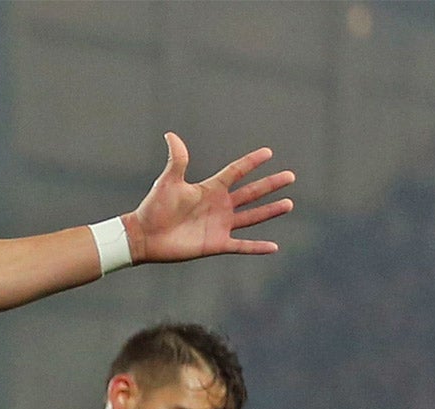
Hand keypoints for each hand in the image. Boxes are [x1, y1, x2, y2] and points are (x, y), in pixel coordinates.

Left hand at [124, 133, 294, 262]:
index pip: (236, 171)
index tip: (268, 153)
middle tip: (290, 176)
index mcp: (210, 188)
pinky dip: (257, 247)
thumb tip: (171, 134)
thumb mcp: (168, 181)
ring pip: (251, 216)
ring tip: (289, 203)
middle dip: (270, 185)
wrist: (144, 236)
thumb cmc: (154, 207)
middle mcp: (219, 205)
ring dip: (270, 210)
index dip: (251, 162)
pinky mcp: (216, 244)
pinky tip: (274, 247)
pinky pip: (241, 245)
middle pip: (251, 192)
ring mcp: (219, 225)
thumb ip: (177, 159)